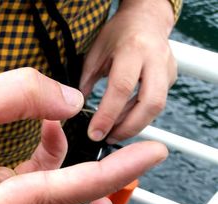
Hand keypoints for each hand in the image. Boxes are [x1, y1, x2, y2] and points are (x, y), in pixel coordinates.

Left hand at [80, 0, 176, 143]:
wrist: (146, 19)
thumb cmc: (118, 34)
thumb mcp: (95, 53)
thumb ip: (86, 81)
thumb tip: (77, 110)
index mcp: (132, 49)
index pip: (121, 88)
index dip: (108, 115)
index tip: (95, 132)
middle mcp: (155, 59)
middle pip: (150, 103)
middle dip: (129, 127)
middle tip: (108, 138)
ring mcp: (167, 69)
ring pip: (157, 107)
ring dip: (134, 124)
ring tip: (112, 133)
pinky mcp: (171, 78)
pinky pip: (156, 103)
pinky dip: (138, 115)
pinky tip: (123, 120)